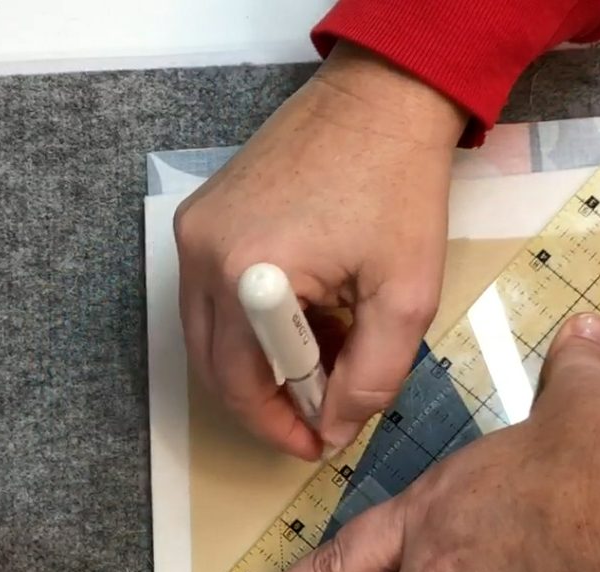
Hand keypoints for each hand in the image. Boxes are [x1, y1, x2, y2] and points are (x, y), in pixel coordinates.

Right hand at [173, 42, 467, 459]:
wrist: (381, 99)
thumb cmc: (399, 189)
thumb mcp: (406, 297)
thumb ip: (372, 377)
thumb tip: (335, 429)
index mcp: (247, 275)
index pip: (242, 385)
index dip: (278, 426)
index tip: (317, 444)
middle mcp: (201, 255)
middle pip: (215, 366)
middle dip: (266, 402)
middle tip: (315, 415)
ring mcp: (194, 233)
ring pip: (209, 337)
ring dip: (258, 366)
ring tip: (317, 362)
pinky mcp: (200, 219)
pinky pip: (212, 299)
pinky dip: (251, 327)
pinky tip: (300, 321)